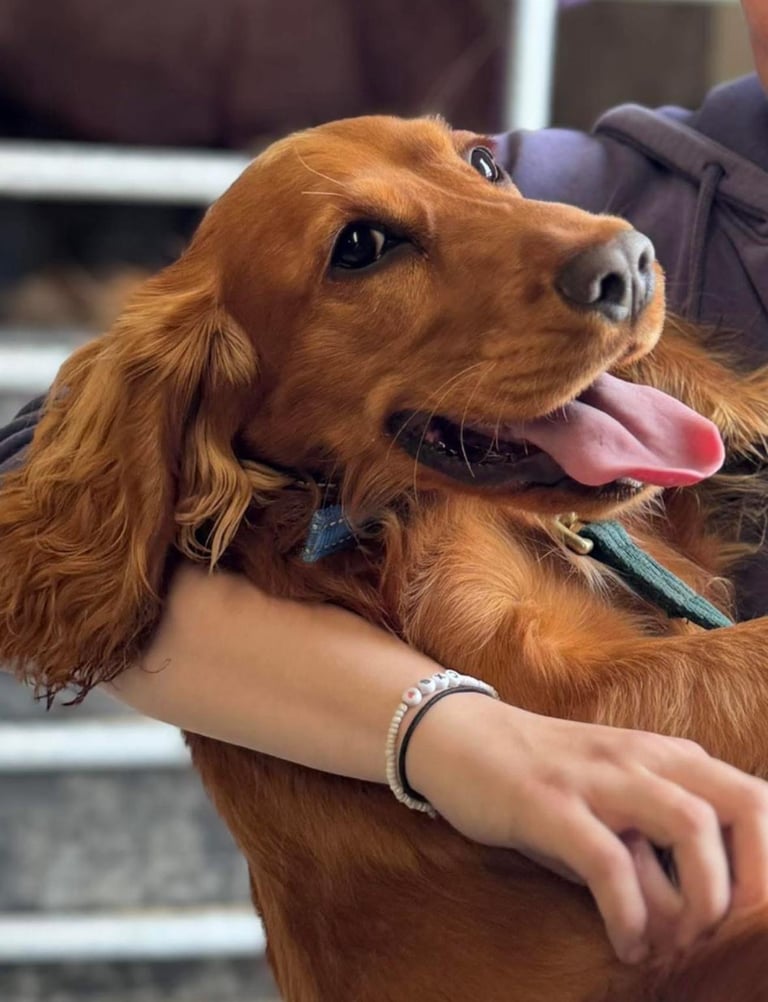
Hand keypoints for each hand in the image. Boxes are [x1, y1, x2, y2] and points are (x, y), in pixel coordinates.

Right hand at [405, 694, 767, 964]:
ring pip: (689, 825)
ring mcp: (597, 777)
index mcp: (665, 756)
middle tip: (724, 934)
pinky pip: (609, 862)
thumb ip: (655, 847)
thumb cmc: (543, 780)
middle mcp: (642, 758)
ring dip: (699, 900)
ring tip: (676, 943)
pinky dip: (628, 915)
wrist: (460, 736)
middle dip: (752, 883)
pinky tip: (624, 943)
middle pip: (742, 806)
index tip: (749, 918)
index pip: (754, 799)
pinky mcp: (548, 802)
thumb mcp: (610, 804)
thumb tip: (695, 922)